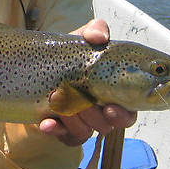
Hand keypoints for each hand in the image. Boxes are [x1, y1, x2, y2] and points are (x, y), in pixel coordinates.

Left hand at [39, 19, 136, 145]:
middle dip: (96, 115)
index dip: (123, 114)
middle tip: (84, 102)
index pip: (130, 112)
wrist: (39, 67)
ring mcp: (84, 121)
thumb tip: (99, 37)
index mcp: (117, 92)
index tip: (111, 107)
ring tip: (57, 97)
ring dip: (72, 117)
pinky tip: (45, 122)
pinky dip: (55, 129)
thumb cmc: (72, 54)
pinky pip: (63, 137)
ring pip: (86, 131)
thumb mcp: (83, 38)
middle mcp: (103, 110)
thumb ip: (95, 31)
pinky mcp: (64, 130)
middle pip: (109, 125)